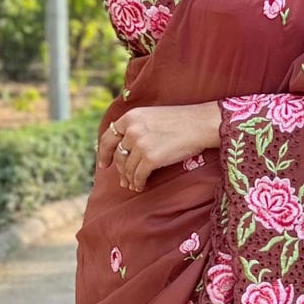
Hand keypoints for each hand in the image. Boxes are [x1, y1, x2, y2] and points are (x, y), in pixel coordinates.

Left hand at [98, 101, 220, 193]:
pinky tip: (140, 187)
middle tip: (122, 180)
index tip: (104, 164)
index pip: (108, 137)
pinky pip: (138, 176)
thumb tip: (125, 146)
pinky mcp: (151, 159)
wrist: (200, 124)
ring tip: (132, 185)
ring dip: (129, 179)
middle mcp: (132, 130)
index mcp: (130, 117)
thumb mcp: (152, 116)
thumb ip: (136, 127)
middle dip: (120, 170)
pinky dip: (138, 183)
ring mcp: (140, 145)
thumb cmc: (181, 120)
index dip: (104, 153)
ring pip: (127, 168)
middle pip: (118, 156)